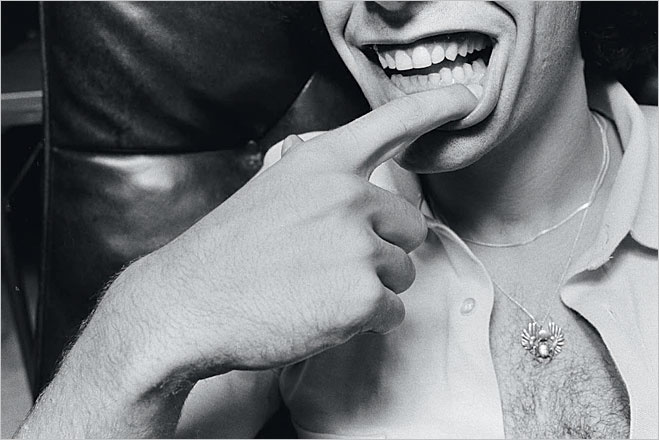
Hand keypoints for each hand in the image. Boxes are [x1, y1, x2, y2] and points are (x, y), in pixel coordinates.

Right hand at [104, 84, 477, 383]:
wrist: (189, 303)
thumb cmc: (228, 252)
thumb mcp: (270, 192)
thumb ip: (319, 184)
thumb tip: (354, 195)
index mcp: (324, 164)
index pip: (391, 123)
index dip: (434, 107)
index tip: (467, 99)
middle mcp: (349, 196)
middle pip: (410, 226)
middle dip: (383, 249)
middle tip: (333, 265)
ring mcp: (360, 245)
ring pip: (402, 272)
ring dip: (372, 287)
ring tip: (318, 290)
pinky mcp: (365, 295)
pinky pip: (392, 312)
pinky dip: (365, 321)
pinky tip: (322, 314)